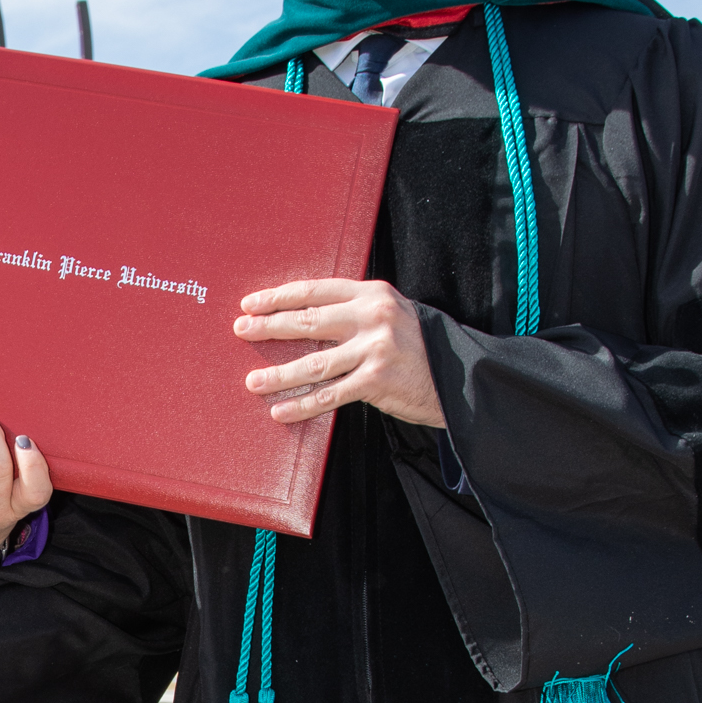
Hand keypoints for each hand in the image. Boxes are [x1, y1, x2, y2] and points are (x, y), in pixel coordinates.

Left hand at [235, 278, 444, 426]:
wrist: (458, 375)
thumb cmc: (417, 345)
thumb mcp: (391, 313)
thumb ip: (355, 312)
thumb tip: (302, 319)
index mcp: (371, 294)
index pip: (315, 291)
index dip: (280, 297)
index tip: (253, 304)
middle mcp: (372, 317)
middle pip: (309, 321)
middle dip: (270, 327)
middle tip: (242, 331)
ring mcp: (374, 350)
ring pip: (314, 362)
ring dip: (279, 374)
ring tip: (253, 381)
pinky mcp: (376, 382)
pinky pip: (329, 395)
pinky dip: (302, 405)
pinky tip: (280, 411)